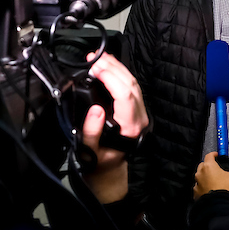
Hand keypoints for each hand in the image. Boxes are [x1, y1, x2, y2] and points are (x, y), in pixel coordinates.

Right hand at [81, 53, 148, 203]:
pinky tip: (108, 66)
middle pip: (131, 84)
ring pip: (133, 83)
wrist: (109, 171)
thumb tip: (95, 108)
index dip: (111, 78)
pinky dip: (119, 73)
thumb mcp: (89, 153)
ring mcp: (140, 113)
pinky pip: (131, 86)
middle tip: (93, 59)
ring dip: (116, 67)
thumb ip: (91, 132)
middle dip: (113, 68)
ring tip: (99, 58)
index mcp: (130, 128)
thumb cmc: (99, 163)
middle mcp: (139, 119)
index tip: (94, 69)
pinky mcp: (136, 109)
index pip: (125, 95)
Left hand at [194, 151, 228, 199]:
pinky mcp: (197, 195)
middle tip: (216, 168)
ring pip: (200, 178)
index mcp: (209, 167)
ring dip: (205, 178)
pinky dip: (203, 189)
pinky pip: (199, 189)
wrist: (220, 206)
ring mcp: (197, 185)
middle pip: (202, 166)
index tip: (217, 155)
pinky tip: (210, 191)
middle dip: (208, 166)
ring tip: (214, 181)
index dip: (214, 154)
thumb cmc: (227, 191)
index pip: (209, 155)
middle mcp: (200, 175)